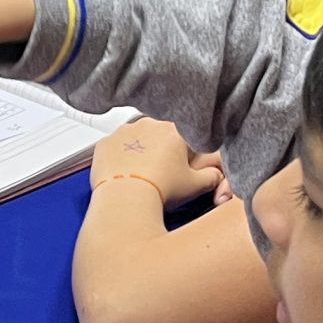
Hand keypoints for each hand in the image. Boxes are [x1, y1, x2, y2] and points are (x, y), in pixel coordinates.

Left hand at [89, 120, 220, 205]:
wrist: (127, 198)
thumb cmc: (161, 189)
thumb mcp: (196, 185)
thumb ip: (212, 176)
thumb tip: (217, 173)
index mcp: (174, 129)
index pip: (184, 135)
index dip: (184, 153)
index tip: (180, 165)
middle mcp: (148, 124)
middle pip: (158, 135)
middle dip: (161, 151)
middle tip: (161, 174)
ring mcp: (124, 132)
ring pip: (136, 140)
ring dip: (139, 152)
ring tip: (142, 176)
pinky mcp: (105, 143)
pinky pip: (114, 148)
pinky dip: (119, 158)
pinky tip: (124, 174)